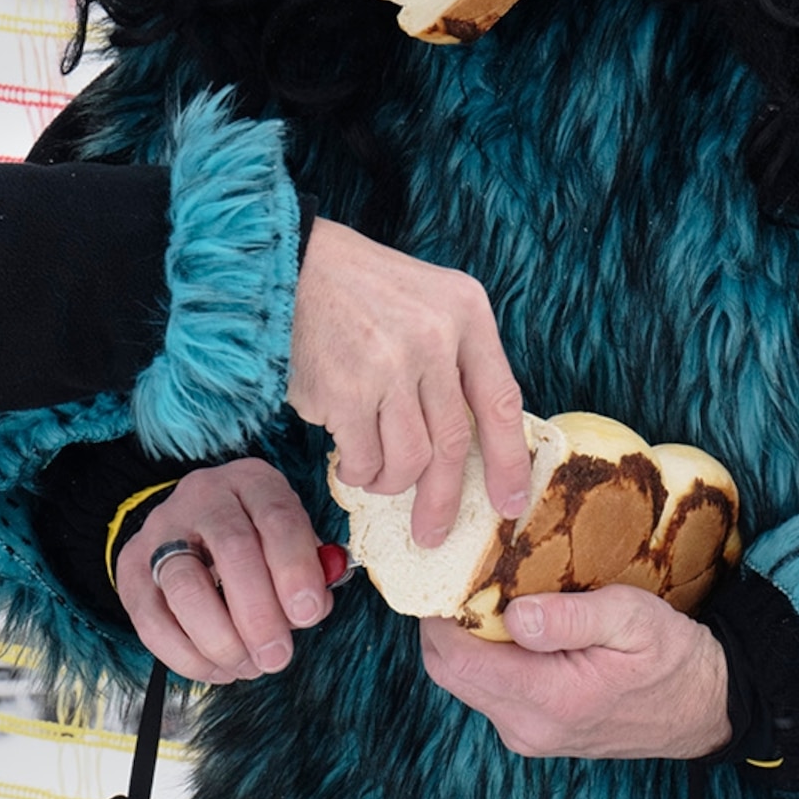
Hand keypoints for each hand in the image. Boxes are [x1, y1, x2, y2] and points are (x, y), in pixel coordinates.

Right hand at [117, 461, 334, 685]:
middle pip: (231, 549)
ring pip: (185, 586)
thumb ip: (307, 573)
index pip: (277, 517)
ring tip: (248, 666)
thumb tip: (310, 609)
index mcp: (251, 482)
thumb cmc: (255, 542)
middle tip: (276, 656)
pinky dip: (187, 656)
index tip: (308, 614)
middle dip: (258, 613)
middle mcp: (203, 496)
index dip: (295, 568)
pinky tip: (217, 668)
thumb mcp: (288, 541)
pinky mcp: (131, 567)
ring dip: (221, 640)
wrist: (189, 529)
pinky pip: (151, 620)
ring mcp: (161, 530)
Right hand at [287, 216, 527, 548]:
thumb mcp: (428, 301)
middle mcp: (436, 337)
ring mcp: (391, 364)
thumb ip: (455, 359)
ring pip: (410, 459)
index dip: (509, 461)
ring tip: (375, 475)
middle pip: (454, 443)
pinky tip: (348, 461)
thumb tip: (471, 444)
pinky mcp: (346, 390)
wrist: (289, 267)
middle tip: (433, 531)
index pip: (502, 401)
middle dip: (443, 499)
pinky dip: (358, 472)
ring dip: (391, 482)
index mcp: (466, 312)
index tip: (509, 504)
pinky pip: (365, 459)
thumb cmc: (359, 291)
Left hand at [419, 586, 730, 759]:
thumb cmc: (673, 658)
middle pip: (447, 673)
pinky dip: (487, 657)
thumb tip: (513, 615)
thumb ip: (572, 617)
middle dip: (445, 624)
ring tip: (492, 597)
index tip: (447, 573)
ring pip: (464, 682)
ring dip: (466, 640)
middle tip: (465, 579)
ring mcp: (528, 735)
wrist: (705, 708)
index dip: (437, 615)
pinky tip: (513, 628)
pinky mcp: (534, 733)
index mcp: (549, 699)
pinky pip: (489, 690)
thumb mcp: (634, 619)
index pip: (455, 660)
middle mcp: (528, 727)